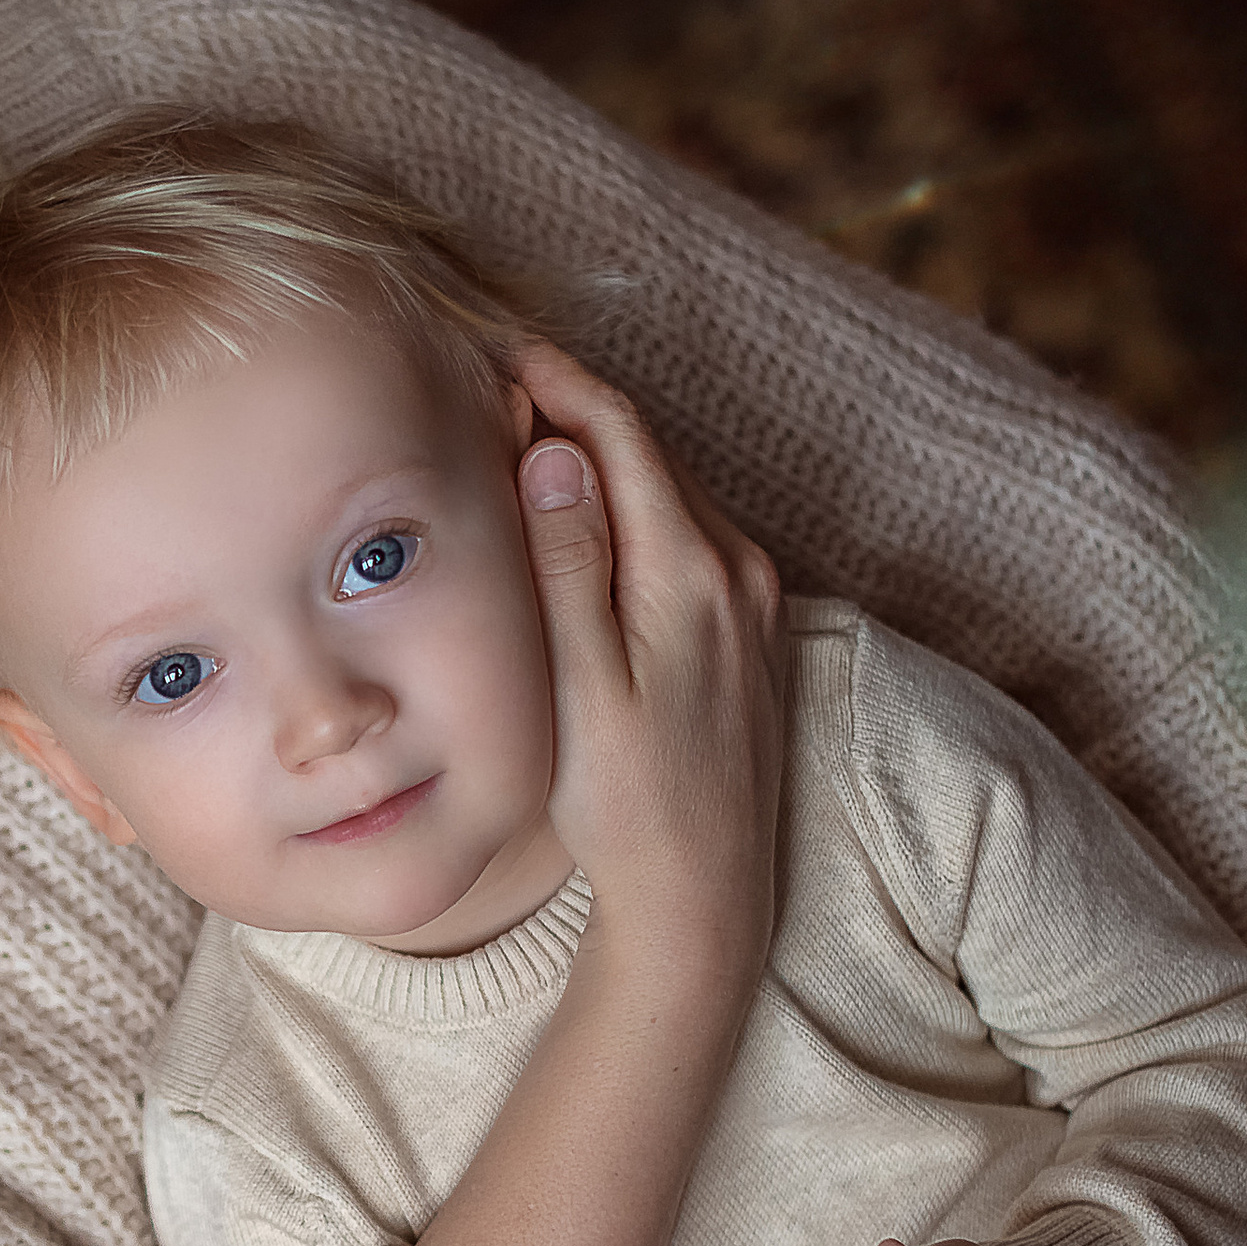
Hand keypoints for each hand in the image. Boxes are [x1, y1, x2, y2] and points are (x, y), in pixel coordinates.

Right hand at [511, 343, 785, 967]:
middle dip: (573, 406)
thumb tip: (553, 458)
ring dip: (600, 455)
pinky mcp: (747, 631)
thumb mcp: (582, 686)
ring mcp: (751, 600)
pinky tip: (582, 518)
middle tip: (495, 377)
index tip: (497, 350)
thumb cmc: (626, 805)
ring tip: (524, 433)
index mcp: (691, 574)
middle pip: (648, 450)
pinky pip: (684, 533)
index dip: (557, 380)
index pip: (621, 435)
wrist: (703, 895)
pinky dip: (631, 505)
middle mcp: (737, 571)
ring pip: (667, 490)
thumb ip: (570, 567)